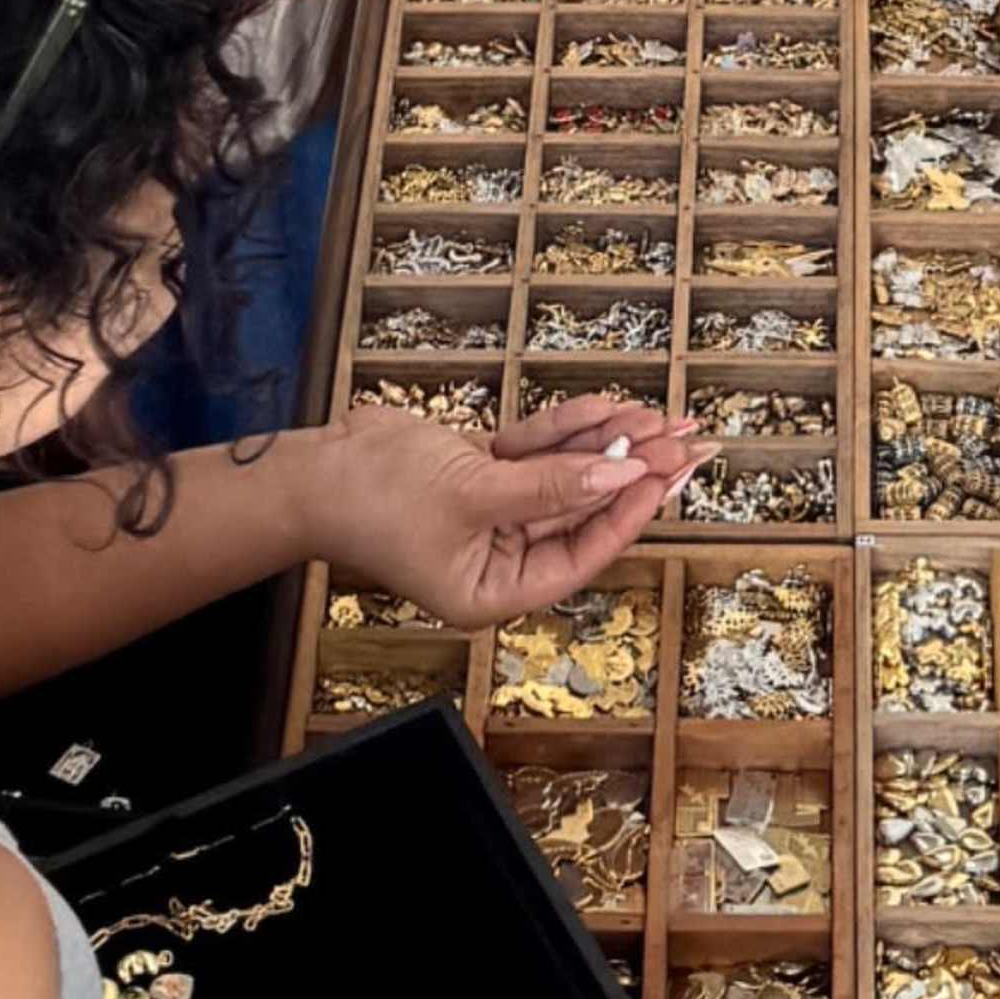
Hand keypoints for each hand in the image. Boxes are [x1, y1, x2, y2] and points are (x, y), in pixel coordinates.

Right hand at [310, 400, 699, 621]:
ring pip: (564, 475)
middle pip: (581, 511)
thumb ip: (549, 485)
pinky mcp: (477, 475)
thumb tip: (621, 476)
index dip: (626, 514)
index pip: (580, 554)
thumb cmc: (374, 499)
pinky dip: (566, 430)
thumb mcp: (473, 494)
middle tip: (686, 444)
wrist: (313, 469)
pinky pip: (534, 452)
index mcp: (494, 590)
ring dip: (608, 444)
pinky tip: (608, 409)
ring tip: (660, 417)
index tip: (666, 477)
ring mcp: (488, 512)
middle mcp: (497, 555)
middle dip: (632, 471)